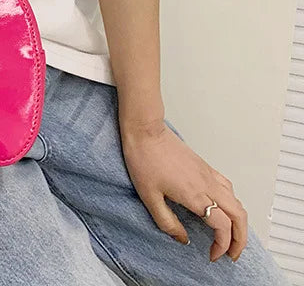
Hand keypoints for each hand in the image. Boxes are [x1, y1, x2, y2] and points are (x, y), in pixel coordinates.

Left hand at [119, 118, 247, 262]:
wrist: (145, 131)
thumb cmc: (144, 159)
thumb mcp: (149, 197)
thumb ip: (167, 222)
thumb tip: (183, 239)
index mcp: (194, 195)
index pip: (222, 227)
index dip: (222, 246)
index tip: (213, 255)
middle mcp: (207, 185)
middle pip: (239, 216)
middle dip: (241, 239)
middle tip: (231, 253)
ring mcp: (208, 174)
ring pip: (237, 201)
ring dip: (239, 222)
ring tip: (230, 235)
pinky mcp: (204, 166)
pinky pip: (228, 187)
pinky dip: (233, 203)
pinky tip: (222, 207)